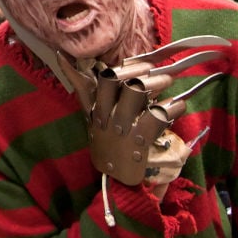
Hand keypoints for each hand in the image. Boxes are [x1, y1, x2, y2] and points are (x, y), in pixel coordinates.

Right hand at [56, 36, 227, 194]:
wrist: (113, 181)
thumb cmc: (105, 143)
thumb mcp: (90, 115)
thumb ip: (81, 86)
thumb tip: (60, 55)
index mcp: (95, 110)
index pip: (98, 80)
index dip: (120, 68)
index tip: (138, 64)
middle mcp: (107, 116)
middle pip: (119, 80)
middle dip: (139, 71)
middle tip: (156, 71)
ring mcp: (122, 128)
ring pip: (137, 93)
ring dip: (157, 84)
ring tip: (168, 82)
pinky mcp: (139, 141)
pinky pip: (157, 116)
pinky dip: (172, 107)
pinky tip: (178, 105)